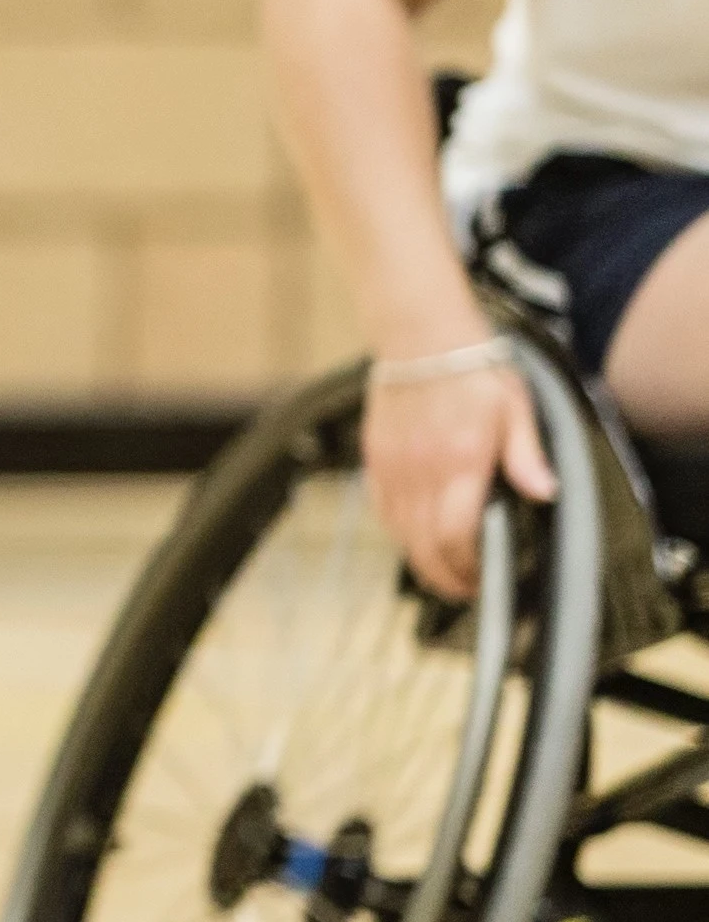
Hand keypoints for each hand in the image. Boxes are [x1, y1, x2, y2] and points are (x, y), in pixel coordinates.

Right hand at [364, 347, 552, 603]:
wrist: (419, 332)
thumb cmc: (473, 368)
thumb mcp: (515, 408)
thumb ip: (526, 455)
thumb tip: (545, 493)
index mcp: (458, 462)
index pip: (454, 536)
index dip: (467, 570)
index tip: (483, 582)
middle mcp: (420, 470)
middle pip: (422, 545)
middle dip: (444, 577)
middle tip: (465, 589)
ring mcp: (392, 464)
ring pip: (398, 531)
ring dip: (419, 559)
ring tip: (443, 570)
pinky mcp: (375, 455)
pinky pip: (381, 507)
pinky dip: (397, 531)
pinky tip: (414, 535)